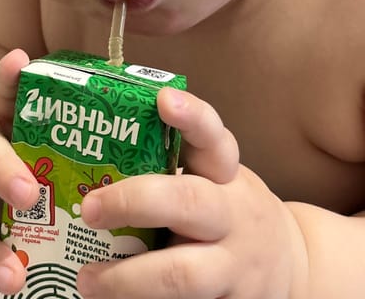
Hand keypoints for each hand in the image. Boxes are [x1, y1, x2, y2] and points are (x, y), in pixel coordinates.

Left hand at [76, 88, 305, 298]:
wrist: (292, 266)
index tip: (164, 99)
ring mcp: (236, 267)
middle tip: (89, 208)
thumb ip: (167, 164)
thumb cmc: (227, 211)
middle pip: (189, 203)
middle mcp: (234, 216)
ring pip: (183, 273)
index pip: (213, 137)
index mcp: (225, 174)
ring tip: (87, 280)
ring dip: (127, 280)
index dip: (191, 116)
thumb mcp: (213, 179)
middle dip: (134, 202)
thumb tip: (86, 149)